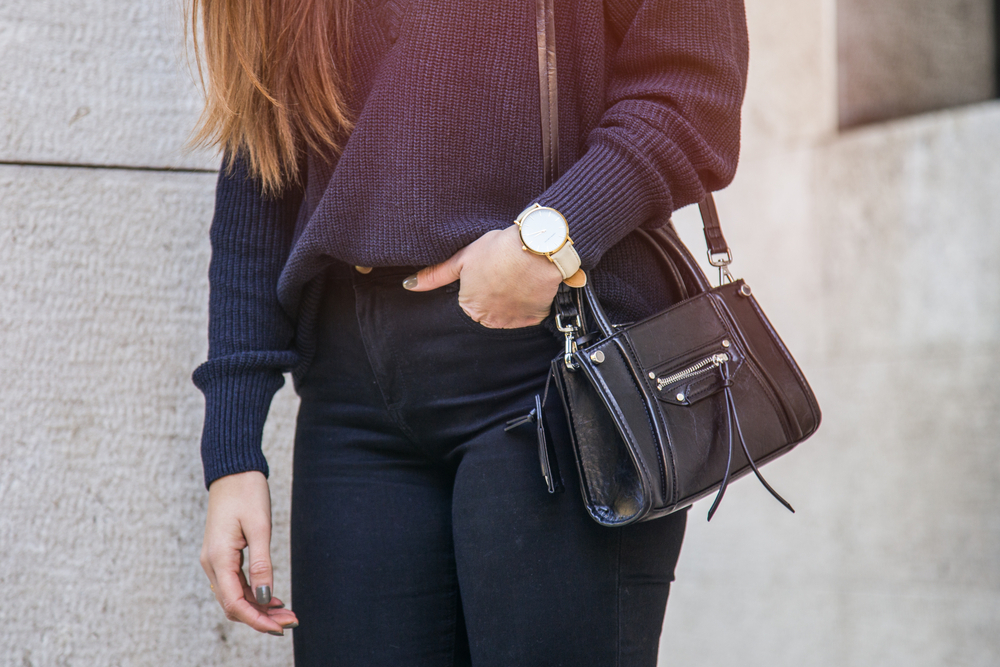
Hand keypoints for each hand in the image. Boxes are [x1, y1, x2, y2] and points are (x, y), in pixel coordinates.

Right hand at [200, 471, 298, 634]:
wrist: (233, 471)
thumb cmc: (247, 493)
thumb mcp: (259, 527)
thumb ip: (262, 564)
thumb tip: (264, 597)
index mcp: (218, 558)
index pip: (234, 603)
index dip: (257, 620)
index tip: (280, 628)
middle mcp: (212, 563)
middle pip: (233, 604)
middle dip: (260, 618)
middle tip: (291, 622)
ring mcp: (215, 560)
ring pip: (234, 596)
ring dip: (258, 608)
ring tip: (286, 613)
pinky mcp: (222, 555)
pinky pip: (235, 583)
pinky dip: (253, 594)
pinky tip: (272, 599)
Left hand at [405, 225, 563, 327]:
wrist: (534, 249)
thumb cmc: (496, 250)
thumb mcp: (462, 258)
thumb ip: (435, 275)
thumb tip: (407, 285)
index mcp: (469, 306)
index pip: (470, 300)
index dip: (480, 282)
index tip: (489, 268)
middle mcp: (488, 319)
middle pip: (489, 308)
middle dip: (495, 293)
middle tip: (504, 271)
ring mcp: (512, 321)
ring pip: (509, 312)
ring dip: (512, 299)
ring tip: (517, 276)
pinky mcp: (533, 318)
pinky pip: (529, 314)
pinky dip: (530, 302)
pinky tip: (529, 285)